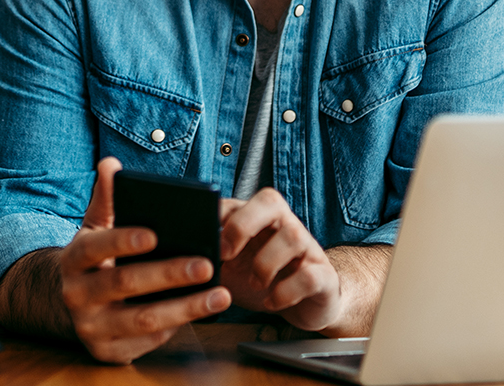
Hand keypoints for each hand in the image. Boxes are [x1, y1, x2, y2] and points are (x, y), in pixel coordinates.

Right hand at [56, 157, 231, 362]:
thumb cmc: (96, 258)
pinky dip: (178, 327)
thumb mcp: (97, 227)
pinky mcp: (109, 352)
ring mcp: (92, 328)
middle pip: (124, 284)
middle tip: (205, 264)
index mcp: (74, 259)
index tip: (154, 234)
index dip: (123, 241)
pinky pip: (148, 341)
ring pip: (143, 319)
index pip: (96, 248)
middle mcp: (77, 295)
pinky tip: (203, 312)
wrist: (74, 303)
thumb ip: (107, 198)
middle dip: (168, 275)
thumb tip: (110, 164)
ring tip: (220, 295)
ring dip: (186, 308)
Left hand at [218, 188, 342, 331]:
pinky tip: (273, 301)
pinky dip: (286, 291)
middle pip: (270, 200)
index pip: (239, 201)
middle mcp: (285, 225)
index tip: (204, 237)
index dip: (219, 215)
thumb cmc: (265, 278)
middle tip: (226, 253)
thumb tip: (182, 256)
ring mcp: (306, 248)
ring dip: (265, 263)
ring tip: (255, 284)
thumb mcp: (235, 266)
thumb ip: (214, 255)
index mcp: (260, 219)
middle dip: (243, 224)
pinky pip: (309, 275)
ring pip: (293, 236)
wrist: (307, 302)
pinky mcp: (322, 275)